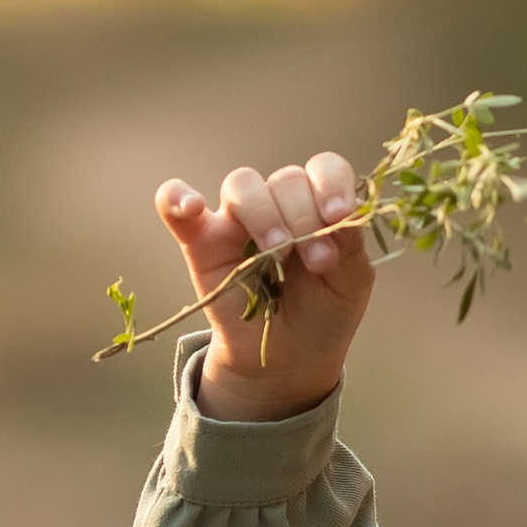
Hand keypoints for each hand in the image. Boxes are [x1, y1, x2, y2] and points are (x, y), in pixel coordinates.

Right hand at [158, 150, 374, 421]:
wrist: (289, 358)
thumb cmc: (323, 312)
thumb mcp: (351, 283)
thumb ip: (351, 246)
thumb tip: (344, 215)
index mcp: (318, 203)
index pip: (324, 169)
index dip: (332, 184)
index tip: (339, 215)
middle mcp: (278, 203)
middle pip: (286, 179)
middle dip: (305, 216)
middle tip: (319, 261)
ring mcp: (237, 220)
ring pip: (242, 185)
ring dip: (263, 213)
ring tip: (277, 251)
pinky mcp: (201, 242)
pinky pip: (175, 204)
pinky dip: (177, 198)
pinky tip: (192, 208)